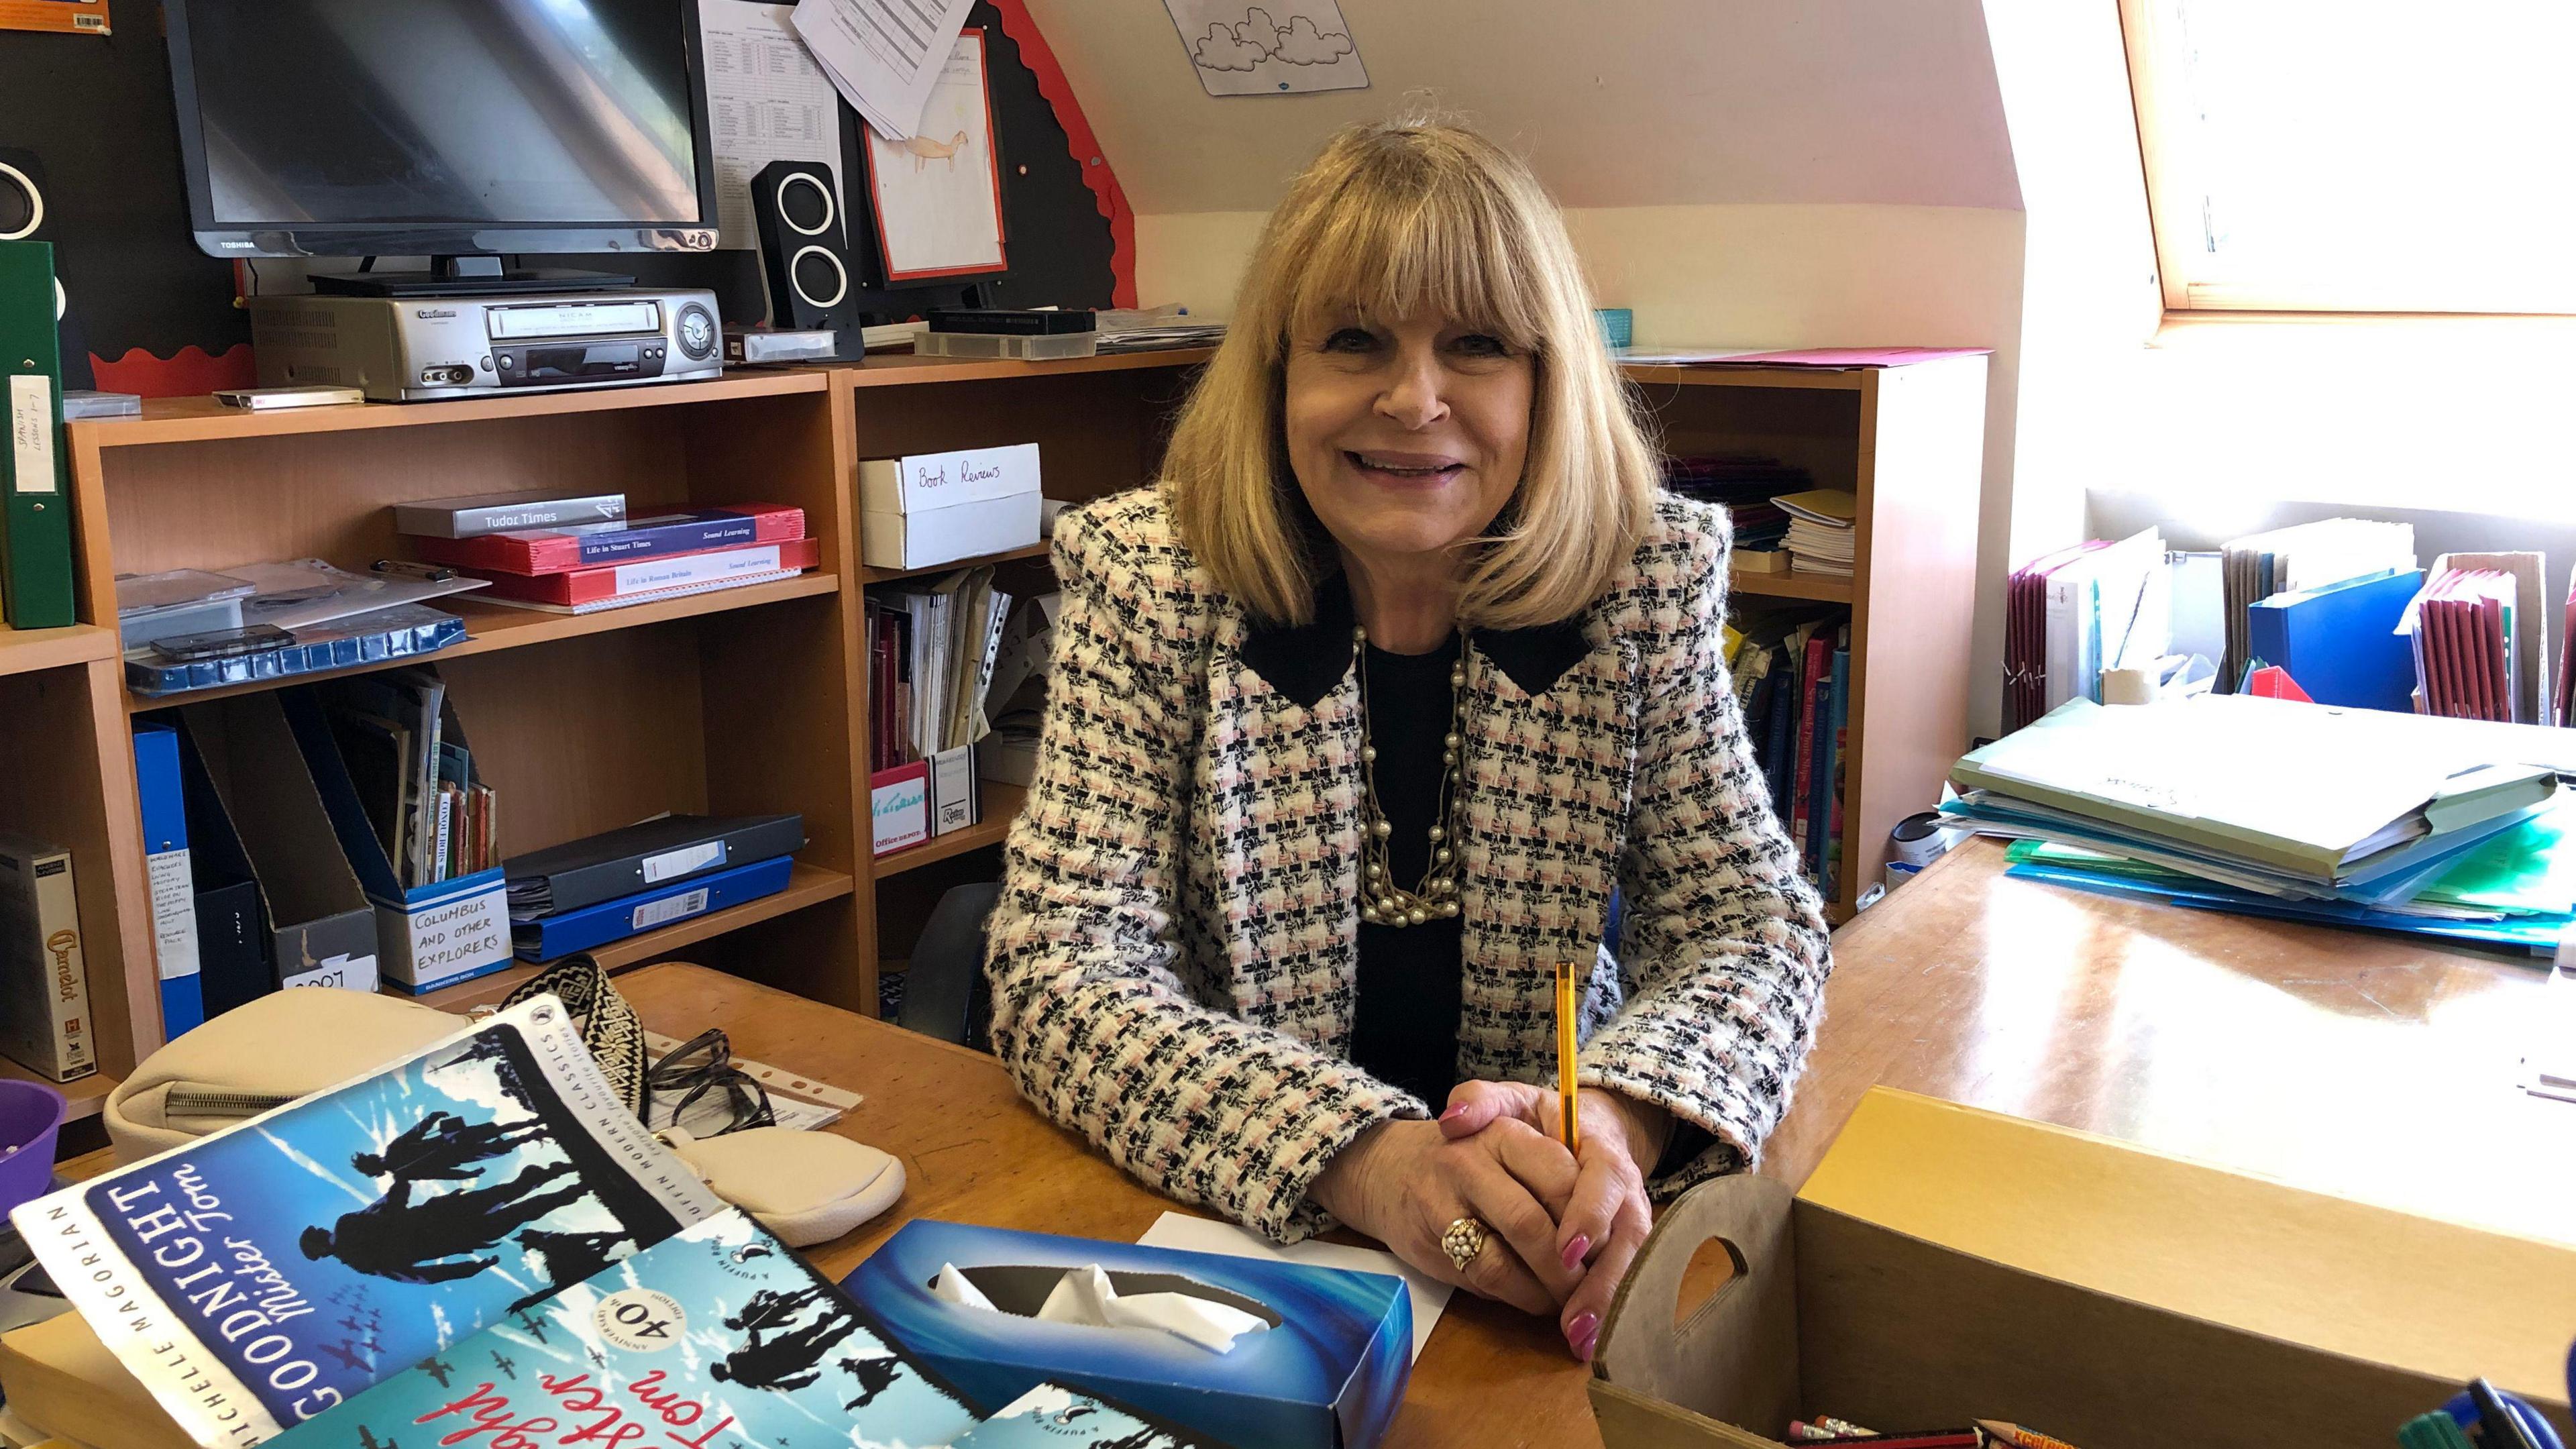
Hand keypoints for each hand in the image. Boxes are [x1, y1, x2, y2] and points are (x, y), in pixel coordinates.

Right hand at [1308, 1114, 1584, 1315]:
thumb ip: (1560, 1168)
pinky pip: (1485, 1279)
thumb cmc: (1475, 1155)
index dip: (1591, 1220)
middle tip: (1596, 1284)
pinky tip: (1538, 1297)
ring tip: (1572, 1299)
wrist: (1390, 1166)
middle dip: (1571, 1268)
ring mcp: (1444, 1202)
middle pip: (1532, 1225)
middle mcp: (1471, 1162)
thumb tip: (1607, 1234)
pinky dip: (1520, 1296)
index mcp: (1505, 1132)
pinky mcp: (1430, 1240)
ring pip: (1506, 1260)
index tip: (1607, 1246)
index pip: (1561, 1178)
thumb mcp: (1515, 1134)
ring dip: (1547, 1290)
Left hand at [1439, 1081, 1667, 1361]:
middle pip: (1625, 1232)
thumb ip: (1482, 1101)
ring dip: (1606, 1303)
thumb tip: (1454, 1119)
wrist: (1578, 1129)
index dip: (1588, 1214)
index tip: (1565, 1249)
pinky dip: (1606, 1309)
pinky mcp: (1626, 1243)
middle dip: (1600, 1278)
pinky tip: (1586, 1340)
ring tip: (1580, 1339)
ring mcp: (1629, 1215)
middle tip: (1573, 1317)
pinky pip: (1625, 1277)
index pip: (1603, 1177)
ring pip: (1631, 1261)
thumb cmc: (1535, 1120)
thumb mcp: (1509, 1100)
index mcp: (1595, 1144)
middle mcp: (1622, 1184)